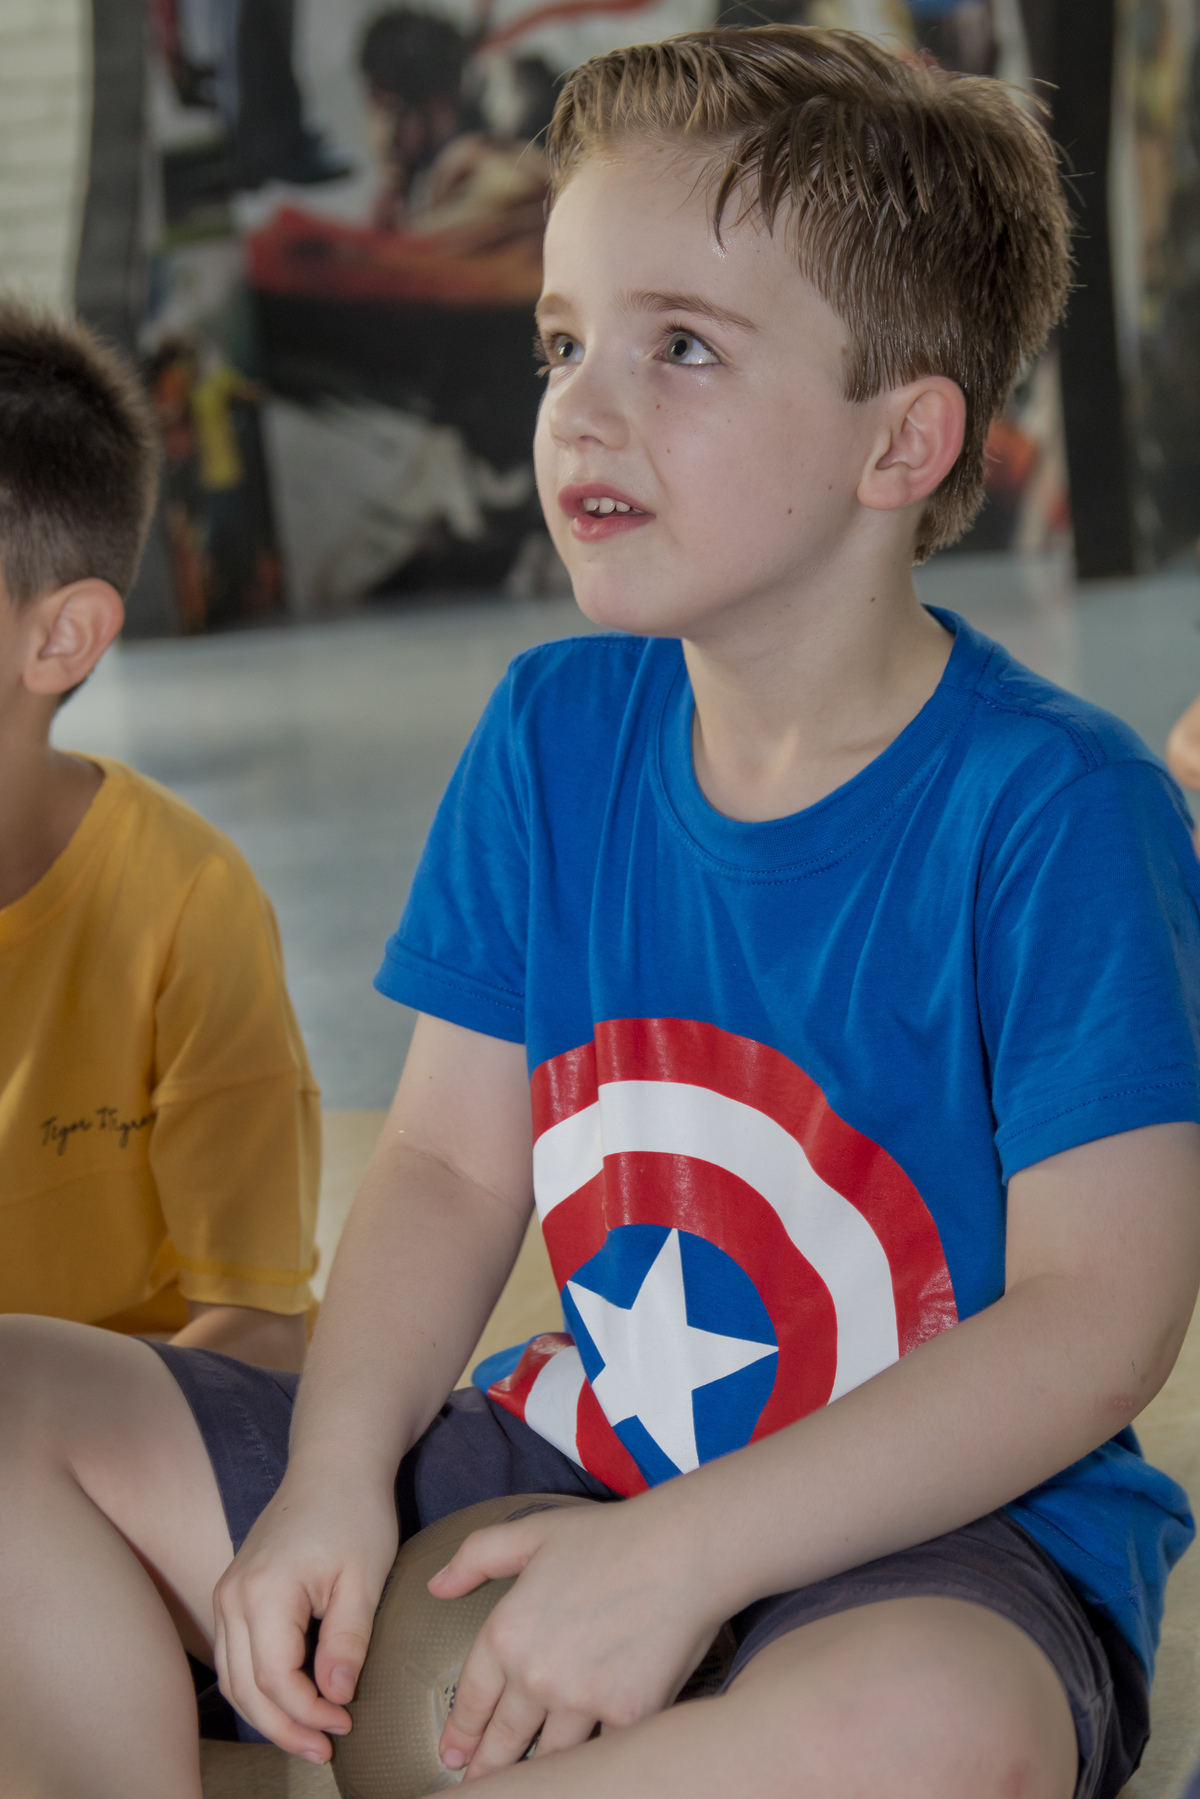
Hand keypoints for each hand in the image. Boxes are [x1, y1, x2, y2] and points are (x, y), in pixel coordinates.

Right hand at [212, 1471, 398, 1761]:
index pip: (275, 1679)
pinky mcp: (234, 1592)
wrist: (334, 1464)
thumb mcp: (364, 1577)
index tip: (346, 1725)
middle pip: (245, 1687)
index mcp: (264, 1591)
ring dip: (268, 1713)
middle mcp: (232, 1595)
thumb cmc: (355, 1513)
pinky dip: (259, 1685)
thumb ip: (347, 1640)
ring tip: (312, 1735)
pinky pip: (236, 1654)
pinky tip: (294, 1699)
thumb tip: (335, 1698)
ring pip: (233, 1677)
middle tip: (325, 1749)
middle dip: (284, 1727)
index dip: (308, 1713)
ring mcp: (227, 1593)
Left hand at [431, 1496, 723, 1780]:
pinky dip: (591, 1760)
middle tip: (477, 1782)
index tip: (453, 1754)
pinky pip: (601, 1751)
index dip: (461, 1732)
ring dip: (536, 1771)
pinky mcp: (628, 1716)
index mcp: (507, 1631)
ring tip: (528, 1783)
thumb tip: (435, 1587)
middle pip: (504, 1738)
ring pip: (548, 1757)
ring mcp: (582, 1700)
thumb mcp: (533, 1532)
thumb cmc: (611, 1536)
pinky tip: (581, 1771)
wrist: (684, 1549)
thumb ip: (477, 1556)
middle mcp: (536, 1674)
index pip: (473, 1699)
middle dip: (488, 1766)